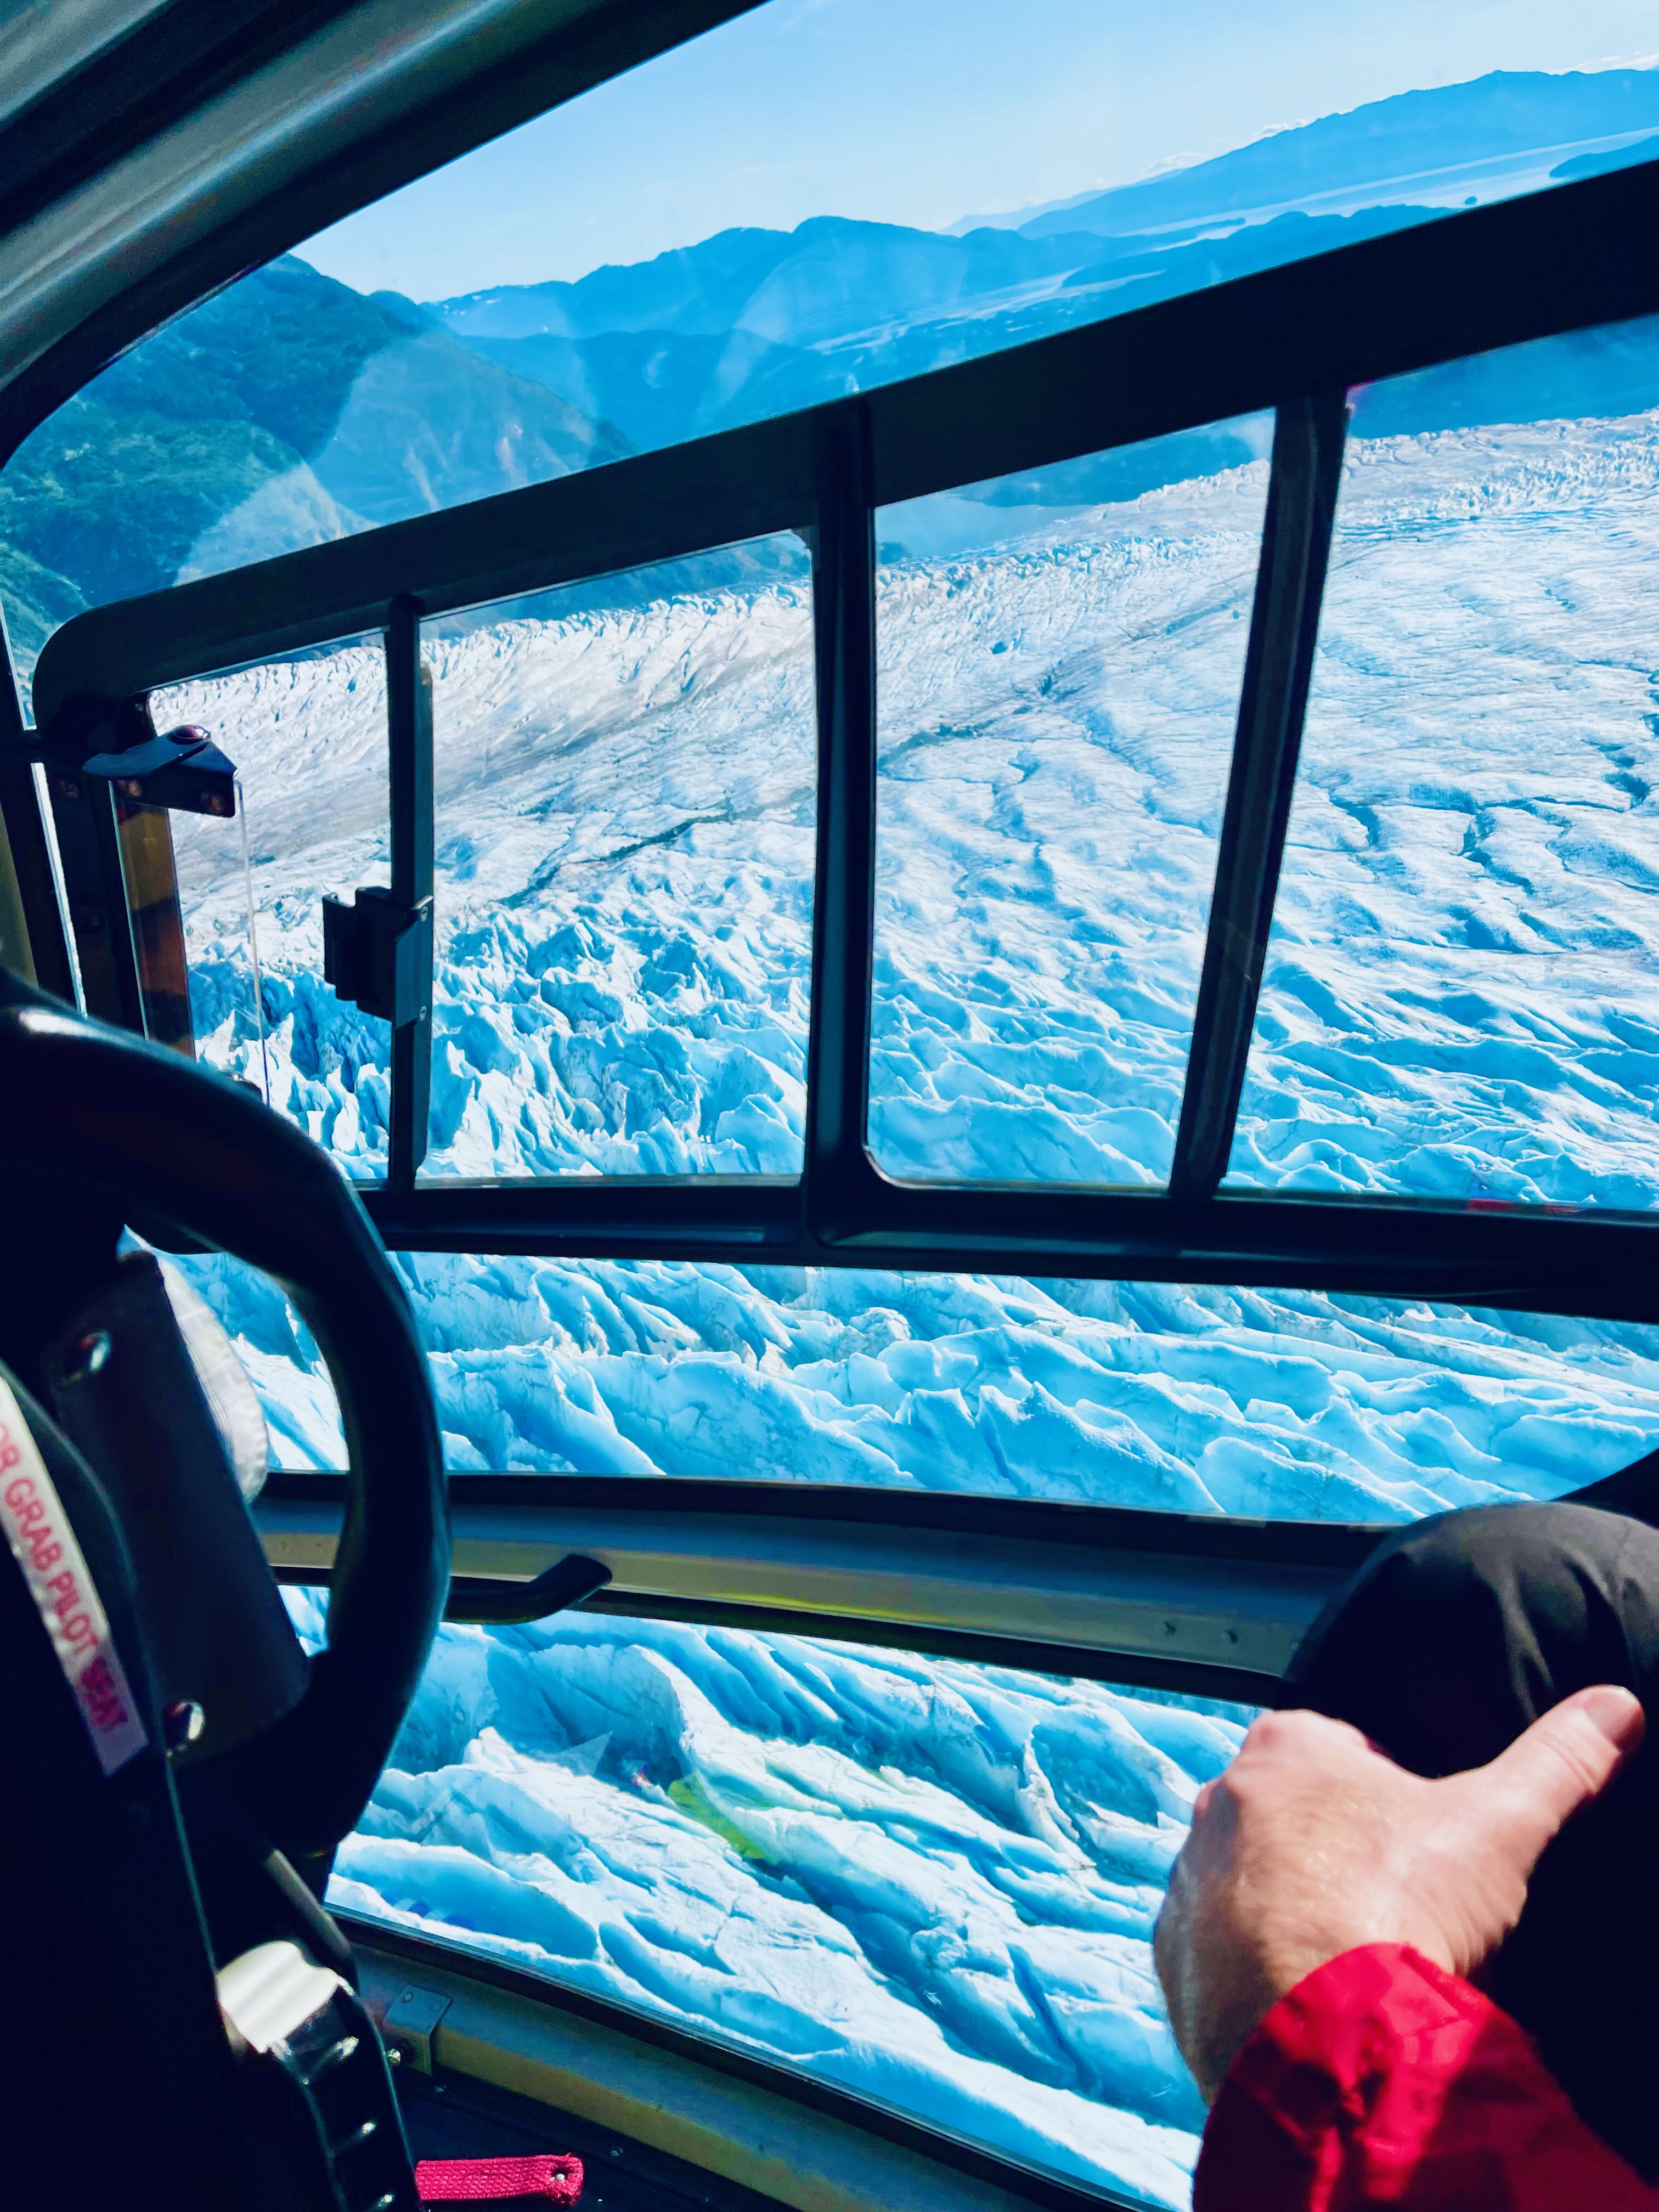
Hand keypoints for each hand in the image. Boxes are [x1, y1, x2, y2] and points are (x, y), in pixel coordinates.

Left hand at [1154, 1684, 1644, 2102]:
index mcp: (1286, 1746)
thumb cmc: (1397, 1906)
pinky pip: (1216, 1950)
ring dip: (1294, 1908)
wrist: (1323, 2033)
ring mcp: (1189, 1877)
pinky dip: (1256, 1969)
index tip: (1425, 1847)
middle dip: (1339, 1851)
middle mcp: (1219, 1799)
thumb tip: (1615, 1709)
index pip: (1347, 1749)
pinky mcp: (1174, 1955)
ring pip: (1251, 1880)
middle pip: (1294, 1814)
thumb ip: (1555, 1761)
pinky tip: (1308, 1993)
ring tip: (1356, 1955)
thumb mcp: (1497, 1824)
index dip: (1395, 1796)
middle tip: (1395, 1905)